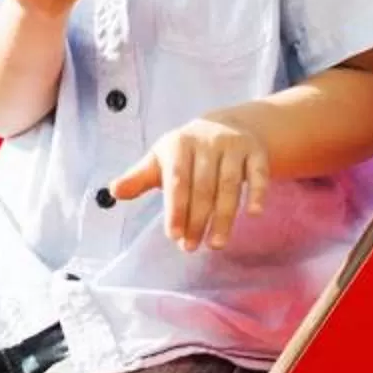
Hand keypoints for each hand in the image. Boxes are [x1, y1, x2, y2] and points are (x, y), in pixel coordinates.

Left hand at [112, 113, 268, 253]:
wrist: (225, 125)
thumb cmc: (186, 152)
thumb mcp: (160, 160)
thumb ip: (138, 178)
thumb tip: (113, 191)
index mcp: (179, 144)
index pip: (177, 180)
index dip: (176, 209)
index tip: (174, 236)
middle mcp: (207, 141)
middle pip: (204, 187)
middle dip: (198, 220)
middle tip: (191, 247)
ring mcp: (233, 145)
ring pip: (231, 185)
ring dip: (225, 217)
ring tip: (217, 244)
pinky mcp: (256, 151)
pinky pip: (259, 173)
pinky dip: (258, 193)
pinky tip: (254, 215)